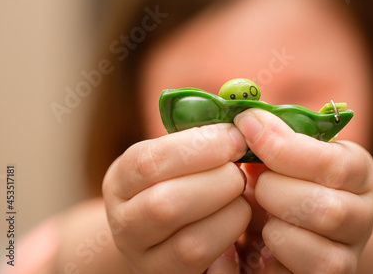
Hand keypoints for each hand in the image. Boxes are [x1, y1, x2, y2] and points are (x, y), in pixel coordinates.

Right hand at [102, 123, 250, 273]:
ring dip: (229, 211)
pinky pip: (208, 265)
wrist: (163, 230)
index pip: (149, 161)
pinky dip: (232, 236)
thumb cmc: (181, 178)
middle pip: (166, 205)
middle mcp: (124, 223)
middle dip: (217, 182)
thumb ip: (206, 135)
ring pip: (190, 243)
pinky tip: (239, 216)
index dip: (198, 146)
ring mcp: (145, 259)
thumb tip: (250, 113)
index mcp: (121, 179)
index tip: (235, 137)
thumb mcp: (180, 154)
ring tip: (241, 193)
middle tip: (239, 170)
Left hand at [233, 109, 372, 272]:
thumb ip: (273, 136)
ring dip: (273, 229)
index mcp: (359, 173)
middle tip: (255, 183)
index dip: (286, 147)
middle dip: (275, 193)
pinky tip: (260, 243)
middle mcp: (362, 217)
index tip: (248, 127)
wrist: (298, 227)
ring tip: (260, 215)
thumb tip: (248, 117)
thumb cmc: (286, 179)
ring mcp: (347, 257)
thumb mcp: (285, 153)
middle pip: (326, 211)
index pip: (334, 164)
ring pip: (317, 254)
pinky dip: (267, 261)